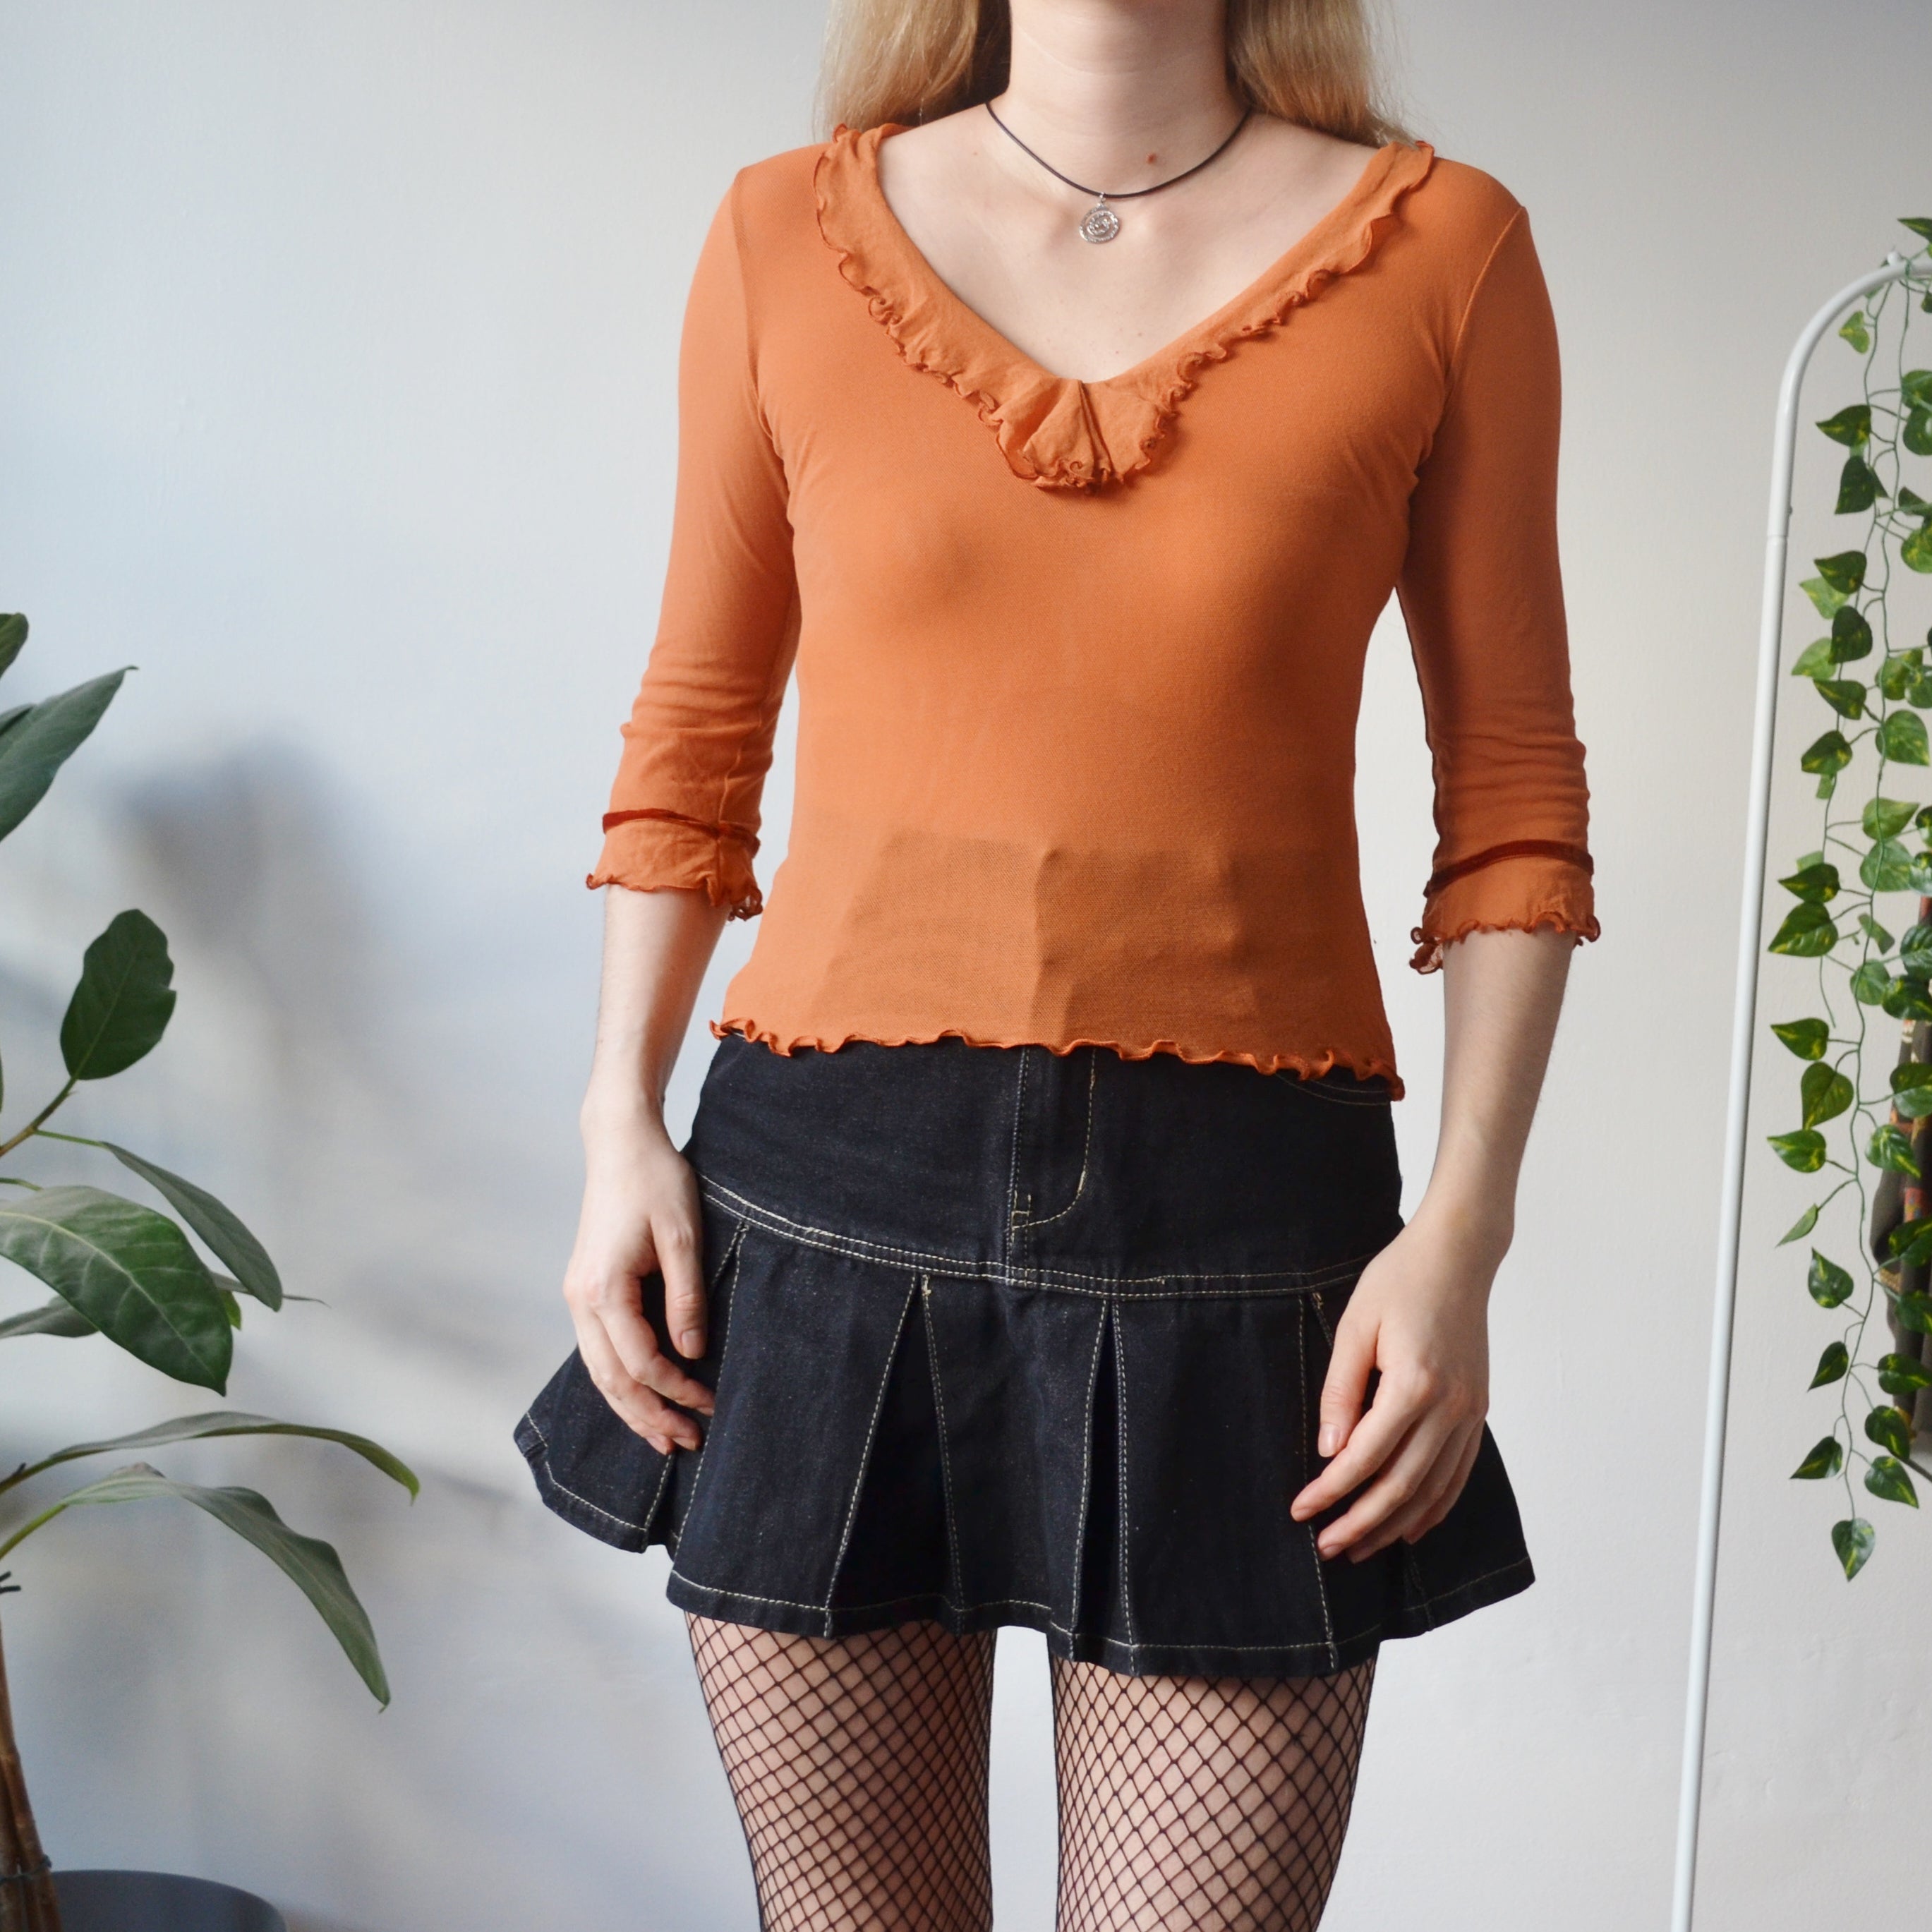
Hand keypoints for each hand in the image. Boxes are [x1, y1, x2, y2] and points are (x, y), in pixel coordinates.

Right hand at [562, 1108, 715, 1455]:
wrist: (620, 1143)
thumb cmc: (655, 1181)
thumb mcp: (683, 1237)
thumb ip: (686, 1298)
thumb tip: (692, 1353)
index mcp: (602, 1289)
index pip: (640, 1362)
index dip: (675, 1390)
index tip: (710, 1404)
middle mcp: (580, 1298)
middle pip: (611, 1379)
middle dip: (648, 1416)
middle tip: (685, 1444)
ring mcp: (577, 1294)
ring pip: (600, 1370)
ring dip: (631, 1406)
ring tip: (664, 1436)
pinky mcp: (585, 1288)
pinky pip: (599, 1349)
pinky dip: (620, 1379)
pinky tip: (642, 1395)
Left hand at [1288, 1201, 1501, 1561]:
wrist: (1458, 1255)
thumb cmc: (1399, 1281)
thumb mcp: (1354, 1327)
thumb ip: (1341, 1391)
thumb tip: (1329, 1450)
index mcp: (1414, 1384)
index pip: (1365, 1456)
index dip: (1331, 1490)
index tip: (1302, 1511)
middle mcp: (1449, 1407)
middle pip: (1402, 1485)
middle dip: (1361, 1522)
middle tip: (1327, 1547)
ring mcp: (1470, 1412)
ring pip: (1433, 1489)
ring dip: (1395, 1524)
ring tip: (1360, 1547)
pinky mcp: (1478, 1410)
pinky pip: (1458, 1473)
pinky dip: (1435, 1506)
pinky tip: (1412, 1527)